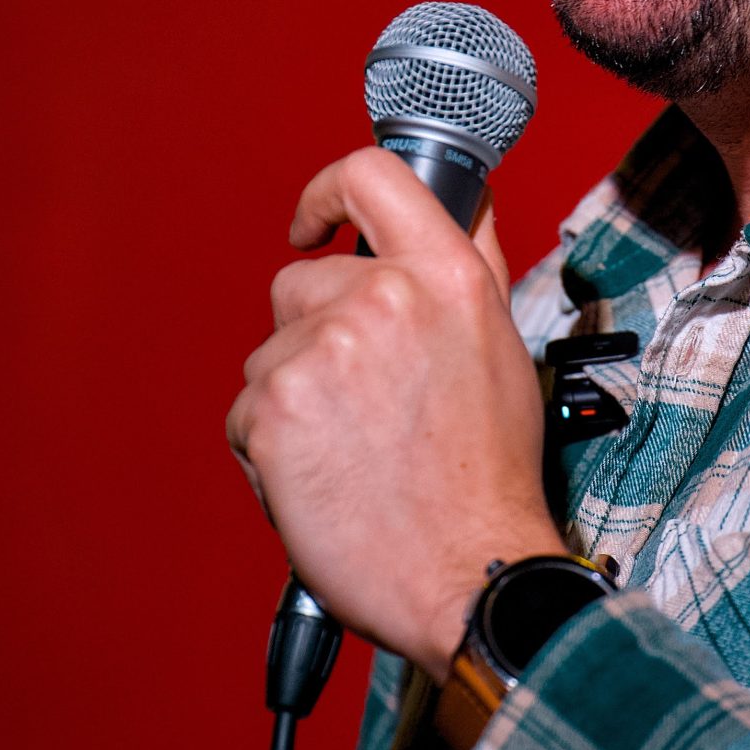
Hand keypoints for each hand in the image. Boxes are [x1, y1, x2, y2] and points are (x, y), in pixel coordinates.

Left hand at [227, 147, 568, 678]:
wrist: (469, 573)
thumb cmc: (487, 476)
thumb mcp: (501, 346)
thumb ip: (471, 261)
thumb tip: (460, 196)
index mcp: (444, 276)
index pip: (370, 176)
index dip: (326, 193)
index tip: (310, 224)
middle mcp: (382, 301)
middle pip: (298, 284)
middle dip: (314, 338)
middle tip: (365, 407)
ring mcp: (320, 352)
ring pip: (270, 356)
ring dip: (296, 401)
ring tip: (354, 453)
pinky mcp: (273, 410)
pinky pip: (248, 415)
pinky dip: (273, 451)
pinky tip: (325, 482)